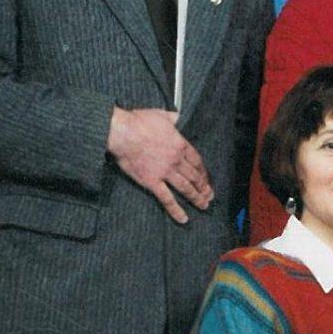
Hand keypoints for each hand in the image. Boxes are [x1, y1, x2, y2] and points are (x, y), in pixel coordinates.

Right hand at [108, 106, 212, 223]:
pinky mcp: (152, 182)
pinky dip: (176, 210)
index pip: (197, 161)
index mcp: (180, 145)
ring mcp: (165, 172)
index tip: (206, 178)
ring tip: (203, 205)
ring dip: (197, 198)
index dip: (203, 172)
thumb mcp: (161, 115)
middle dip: (204, 187)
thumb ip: (172, 118)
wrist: (123, 132)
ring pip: (186, 188)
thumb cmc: (138, 122)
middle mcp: (176, 160)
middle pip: (195, 176)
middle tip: (210, 195)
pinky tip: (183, 219)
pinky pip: (167, 199)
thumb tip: (178, 116)